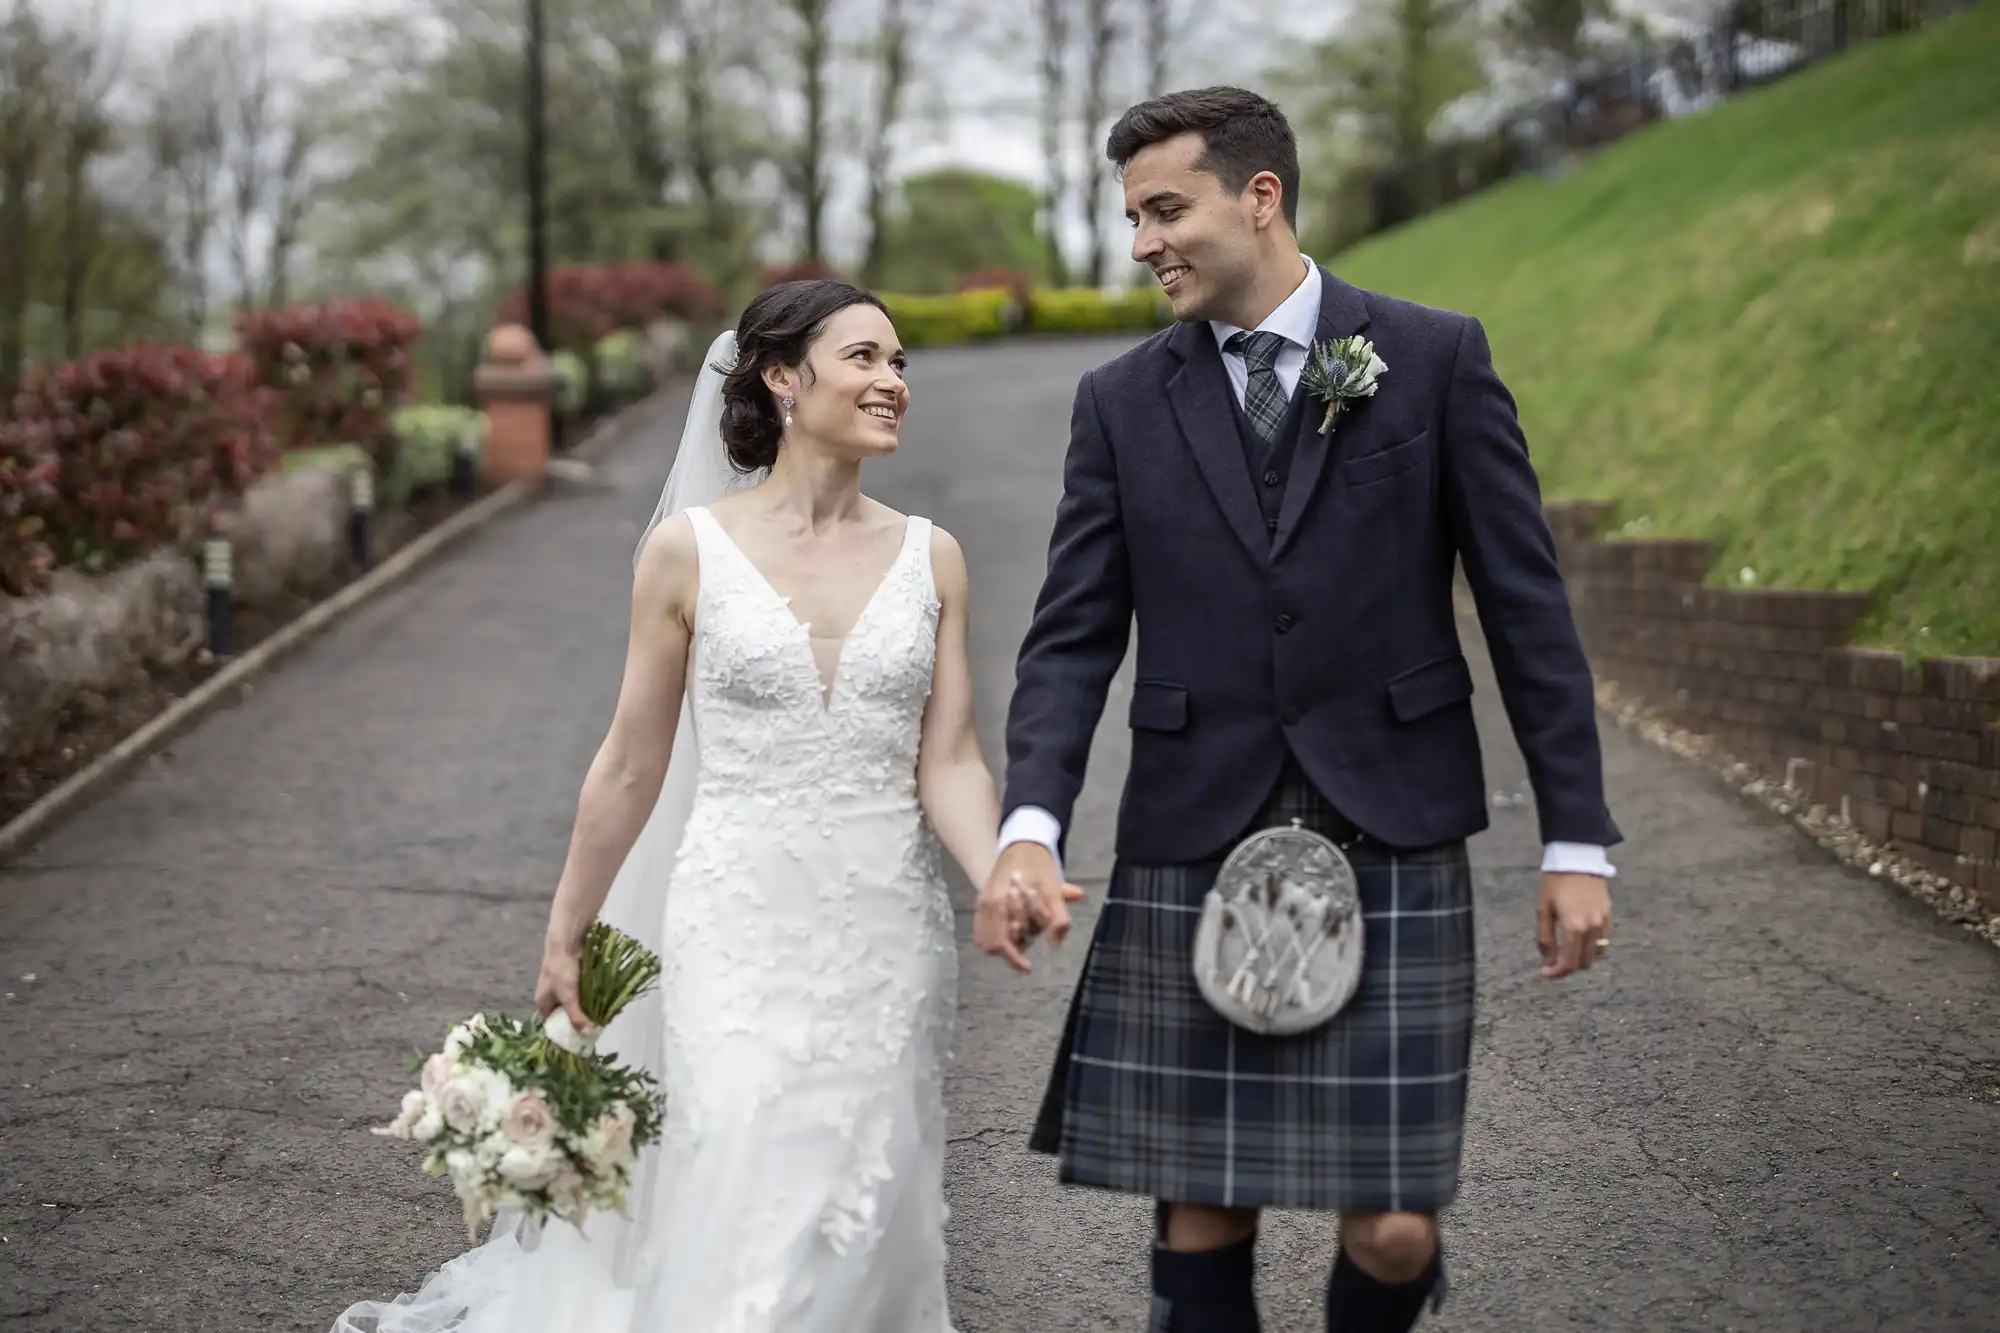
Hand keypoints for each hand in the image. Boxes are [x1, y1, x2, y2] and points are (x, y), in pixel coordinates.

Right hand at [533, 938, 593, 1033]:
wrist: (568, 941)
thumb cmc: (562, 971)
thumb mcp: (568, 997)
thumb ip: (576, 1016)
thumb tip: (587, 1035)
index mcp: (544, 1002)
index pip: (552, 1024)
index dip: (564, 1032)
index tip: (580, 1040)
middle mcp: (552, 995)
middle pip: (565, 1013)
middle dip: (579, 1019)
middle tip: (595, 1028)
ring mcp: (563, 985)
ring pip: (576, 1002)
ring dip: (587, 1008)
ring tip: (602, 1017)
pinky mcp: (575, 976)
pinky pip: (583, 992)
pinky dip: (591, 996)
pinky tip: (603, 1001)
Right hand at [974, 842, 1084, 972]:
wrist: (1024, 842)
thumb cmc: (1039, 866)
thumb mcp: (1055, 891)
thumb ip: (1058, 919)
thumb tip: (1056, 944)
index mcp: (999, 901)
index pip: (1000, 942)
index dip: (1014, 959)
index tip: (1028, 967)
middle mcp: (985, 903)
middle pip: (990, 944)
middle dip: (1011, 949)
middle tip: (1030, 940)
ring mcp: (982, 902)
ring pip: (985, 938)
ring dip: (1003, 942)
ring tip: (1023, 932)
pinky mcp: (983, 900)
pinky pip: (983, 928)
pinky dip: (996, 935)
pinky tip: (1013, 928)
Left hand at [1538, 871, 1611, 979]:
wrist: (1576, 857)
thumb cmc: (1555, 882)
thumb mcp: (1543, 909)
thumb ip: (1545, 937)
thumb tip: (1547, 959)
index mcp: (1574, 927)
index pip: (1568, 962)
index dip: (1556, 972)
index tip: (1546, 973)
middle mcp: (1592, 928)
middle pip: (1583, 962)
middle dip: (1567, 967)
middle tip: (1553, 963)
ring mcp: (1603, 922)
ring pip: (1596, 954)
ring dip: (1581, 958)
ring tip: (1566, 951)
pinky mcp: (1609, 914)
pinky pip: (1604, 940)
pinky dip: (1593, 947)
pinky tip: (1580, 940)